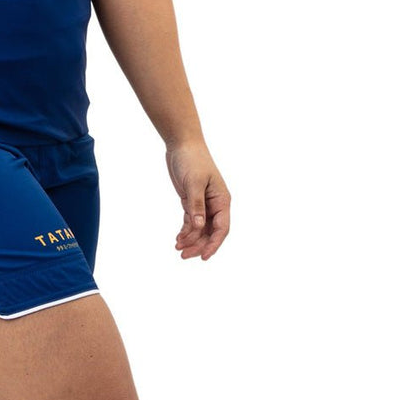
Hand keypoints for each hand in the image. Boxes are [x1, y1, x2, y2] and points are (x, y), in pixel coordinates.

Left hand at [165, 141, 229, 259]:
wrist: (181, 143)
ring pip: (200, 229)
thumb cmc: (192, 159)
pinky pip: (192, 221)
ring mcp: (204, 203)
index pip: (222, 228)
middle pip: (210, 232)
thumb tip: (199, 227)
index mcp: (222, 200)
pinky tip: (178, 238)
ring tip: (178, 248)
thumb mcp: (194, 182)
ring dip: (191, 239)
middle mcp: (215, 204)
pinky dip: (186, 230)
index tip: (204, 256)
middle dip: (199, 245)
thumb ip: (196, 205)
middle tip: (184, 255)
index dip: (214, 244)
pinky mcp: (192, 201)